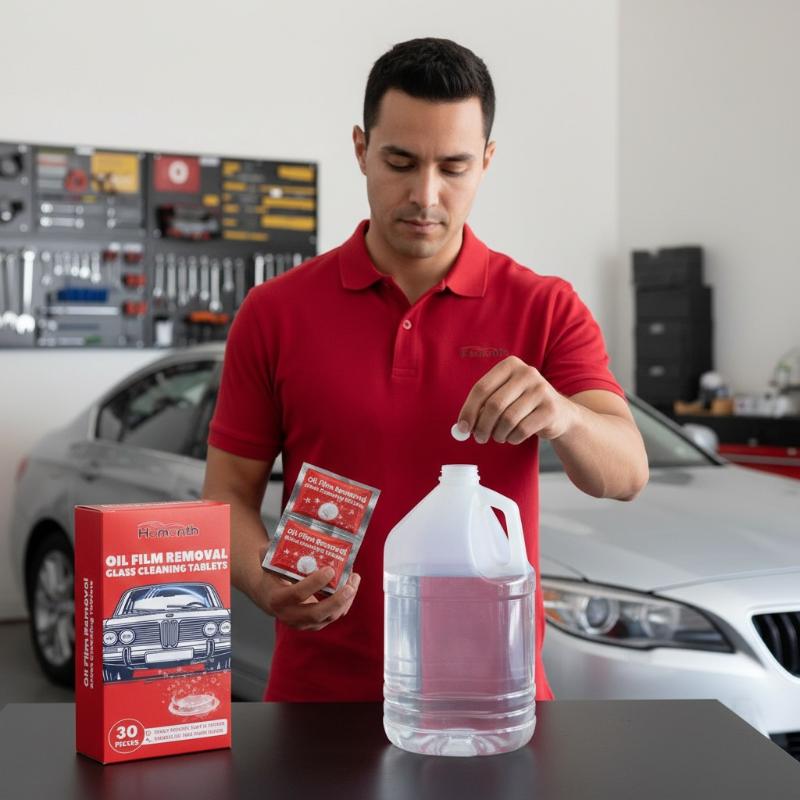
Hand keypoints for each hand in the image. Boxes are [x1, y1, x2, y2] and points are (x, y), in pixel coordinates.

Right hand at [252, 546, 360, 630]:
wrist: (269, 597)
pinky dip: (346, 603)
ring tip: (354, 581)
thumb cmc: (273, 575)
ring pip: (329, 617)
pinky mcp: (315, 624)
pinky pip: (334, 616)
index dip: (314, 583)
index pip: (297, 594)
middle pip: (316, 614)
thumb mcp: (268, 563)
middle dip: (336, 600)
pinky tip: (352, 585)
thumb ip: (272, 550)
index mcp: (277, 599)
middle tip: (349, 586)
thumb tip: (285, 532)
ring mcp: (304, 623)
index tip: (330, 570)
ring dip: (346, 600)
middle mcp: (290, 616)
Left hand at [457, 356, 576, 444]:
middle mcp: (527, 373)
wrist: (559, 413)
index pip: (481, 388)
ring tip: (498, 437)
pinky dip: (513, 438)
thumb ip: (482, 407)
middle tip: (479, 438)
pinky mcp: (550, 408)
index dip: (468, 410)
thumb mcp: (503, 397)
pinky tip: (513, 436)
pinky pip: (522, 429)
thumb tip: (462, 426)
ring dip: (498, 434)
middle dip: (482, 426)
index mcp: (509, 365)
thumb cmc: (523, 405)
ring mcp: (541, 389)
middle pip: (494, 405)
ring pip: (508, 419)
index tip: (462, 428)